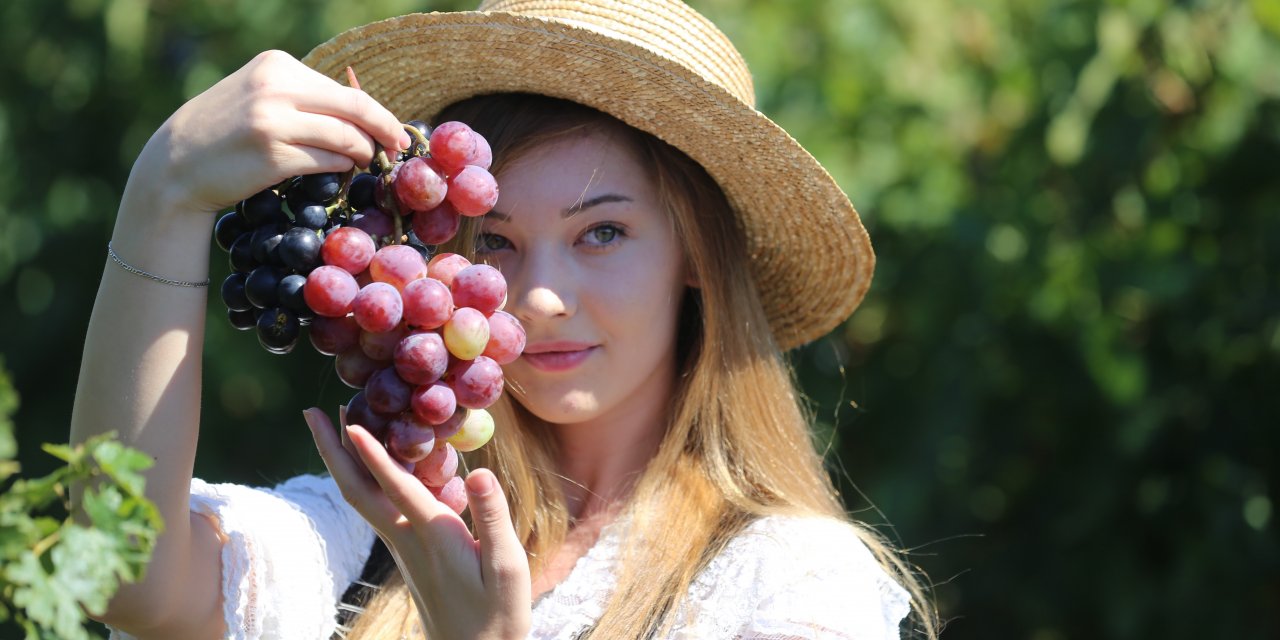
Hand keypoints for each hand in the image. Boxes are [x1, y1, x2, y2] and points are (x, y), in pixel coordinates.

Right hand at [133, 50, 410, 215]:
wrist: (174, 165)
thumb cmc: (225, 133)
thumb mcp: (260, 96)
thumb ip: (304, 97)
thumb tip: (365, 114)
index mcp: (277, 65)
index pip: (345, 89)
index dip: (376, 112)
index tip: (393, 130)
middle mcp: (276, 87)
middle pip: (356, 107)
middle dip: (385, 130)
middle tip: (399, 147)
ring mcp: (274, 121)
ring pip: (347, 136)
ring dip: (364, 153)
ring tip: (366, 162)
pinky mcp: (274, 155)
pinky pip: (329, 161)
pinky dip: (343, 167)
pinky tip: (342, 171)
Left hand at [302, 407, 531, 639]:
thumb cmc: (497, 612)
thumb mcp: (506, 566)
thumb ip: (491, 517)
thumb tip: (480, 473)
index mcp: (432, 536)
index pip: (395, 488)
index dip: (373, 454)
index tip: (349, 421)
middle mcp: (407, 538)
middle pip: (356, 490)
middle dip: (332, 450)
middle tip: (310, 412)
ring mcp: (403, 546)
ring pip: (362, 498)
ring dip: (343, 460)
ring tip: (336, 423)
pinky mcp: (408, 551)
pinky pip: (378, 505)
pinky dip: (367, 476)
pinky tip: (375, 463)